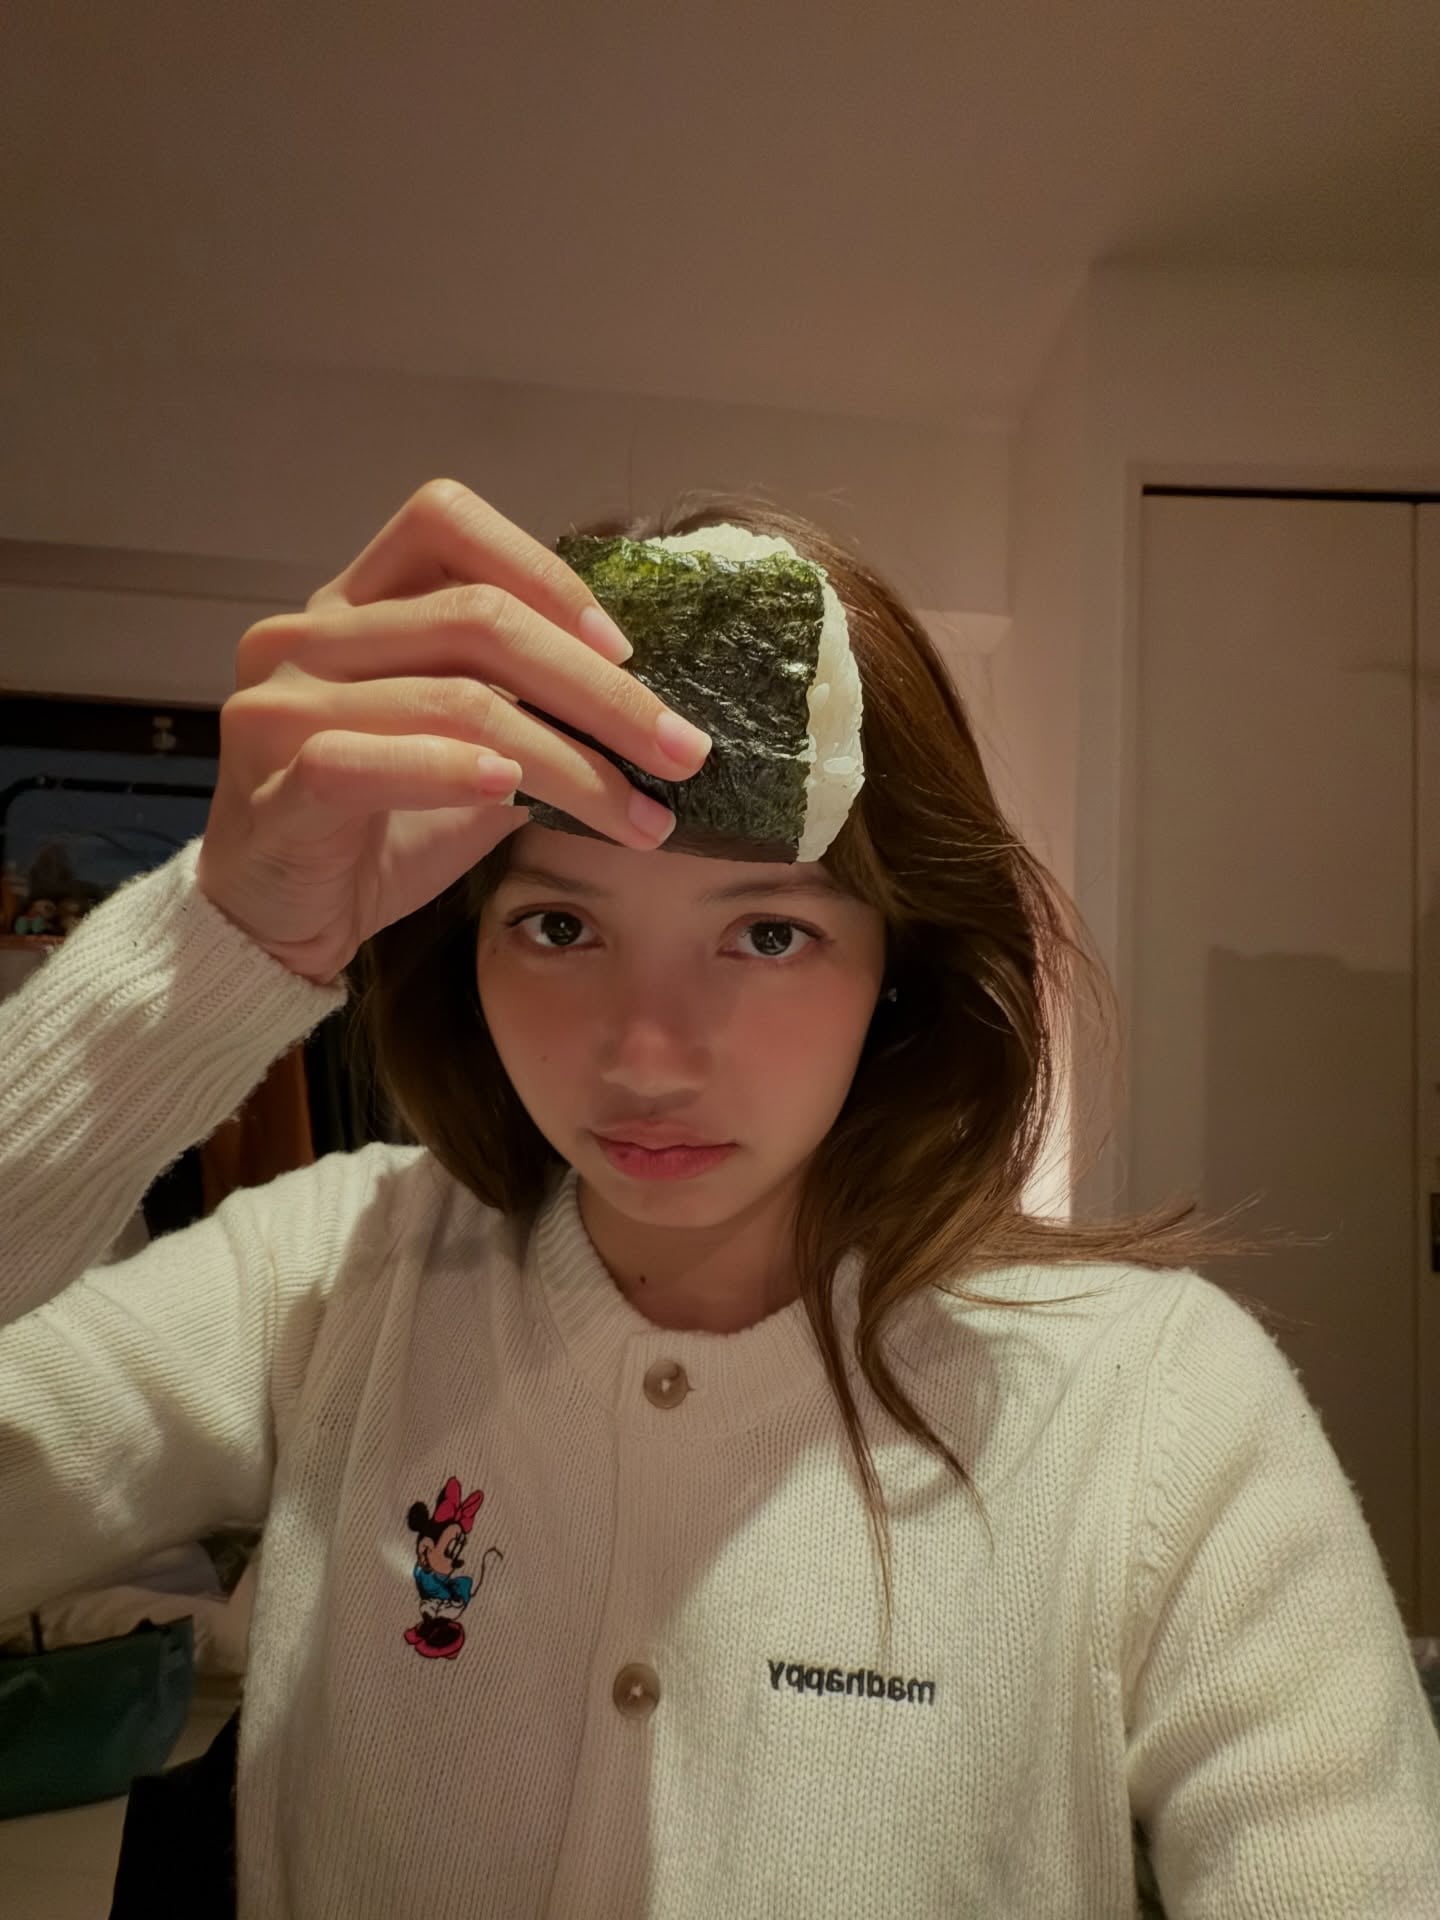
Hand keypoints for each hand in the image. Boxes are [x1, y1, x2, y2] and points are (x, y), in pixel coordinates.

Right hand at [195, 480, 710, 983]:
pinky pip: (363, 759)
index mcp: (354, 606)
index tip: (626, 650)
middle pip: (474, 618)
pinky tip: (511, 792)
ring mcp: (279, 706)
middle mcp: (306, 636)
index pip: (444, 523)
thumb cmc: (380, 832)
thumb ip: (530, 714)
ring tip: (639, 814)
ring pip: (449, 699)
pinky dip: (448, 772)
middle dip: (600, 690)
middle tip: (683, 751)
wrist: (279, 924)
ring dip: (568, 761)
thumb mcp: (471, 760)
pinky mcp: (271, 788)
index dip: (543, 570)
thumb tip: (650, 713)